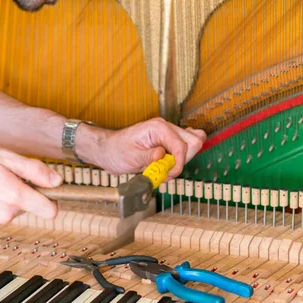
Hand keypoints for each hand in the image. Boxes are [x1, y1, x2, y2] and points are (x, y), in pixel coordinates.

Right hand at [0, 142, 62, 228]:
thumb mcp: (4, 156)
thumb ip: (34, 171)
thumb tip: (57, 181)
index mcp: (14, 198)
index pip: (50, 211)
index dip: (52, 199)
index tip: (47, 189)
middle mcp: (4, 214)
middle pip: (28, 206)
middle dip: (21, 192)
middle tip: (4, 174)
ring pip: (10, 210)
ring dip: (4, 197)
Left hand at [75, 118, 206, 178]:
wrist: (109, 150)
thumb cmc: (117, 151)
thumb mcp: (131, 156)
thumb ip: (149, 156)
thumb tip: (163, 155)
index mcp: (158, 128)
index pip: (181, 145)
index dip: (178, 163)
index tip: (169, 174)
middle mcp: (166, 128)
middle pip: (193, 142)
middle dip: (183, 160)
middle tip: (166, 170)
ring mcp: (169, 134)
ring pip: (192, 145)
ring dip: (181, 161)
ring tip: (163, 169)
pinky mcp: (168, 142)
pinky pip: (185, 149)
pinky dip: (180, 160)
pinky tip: (166, 166)